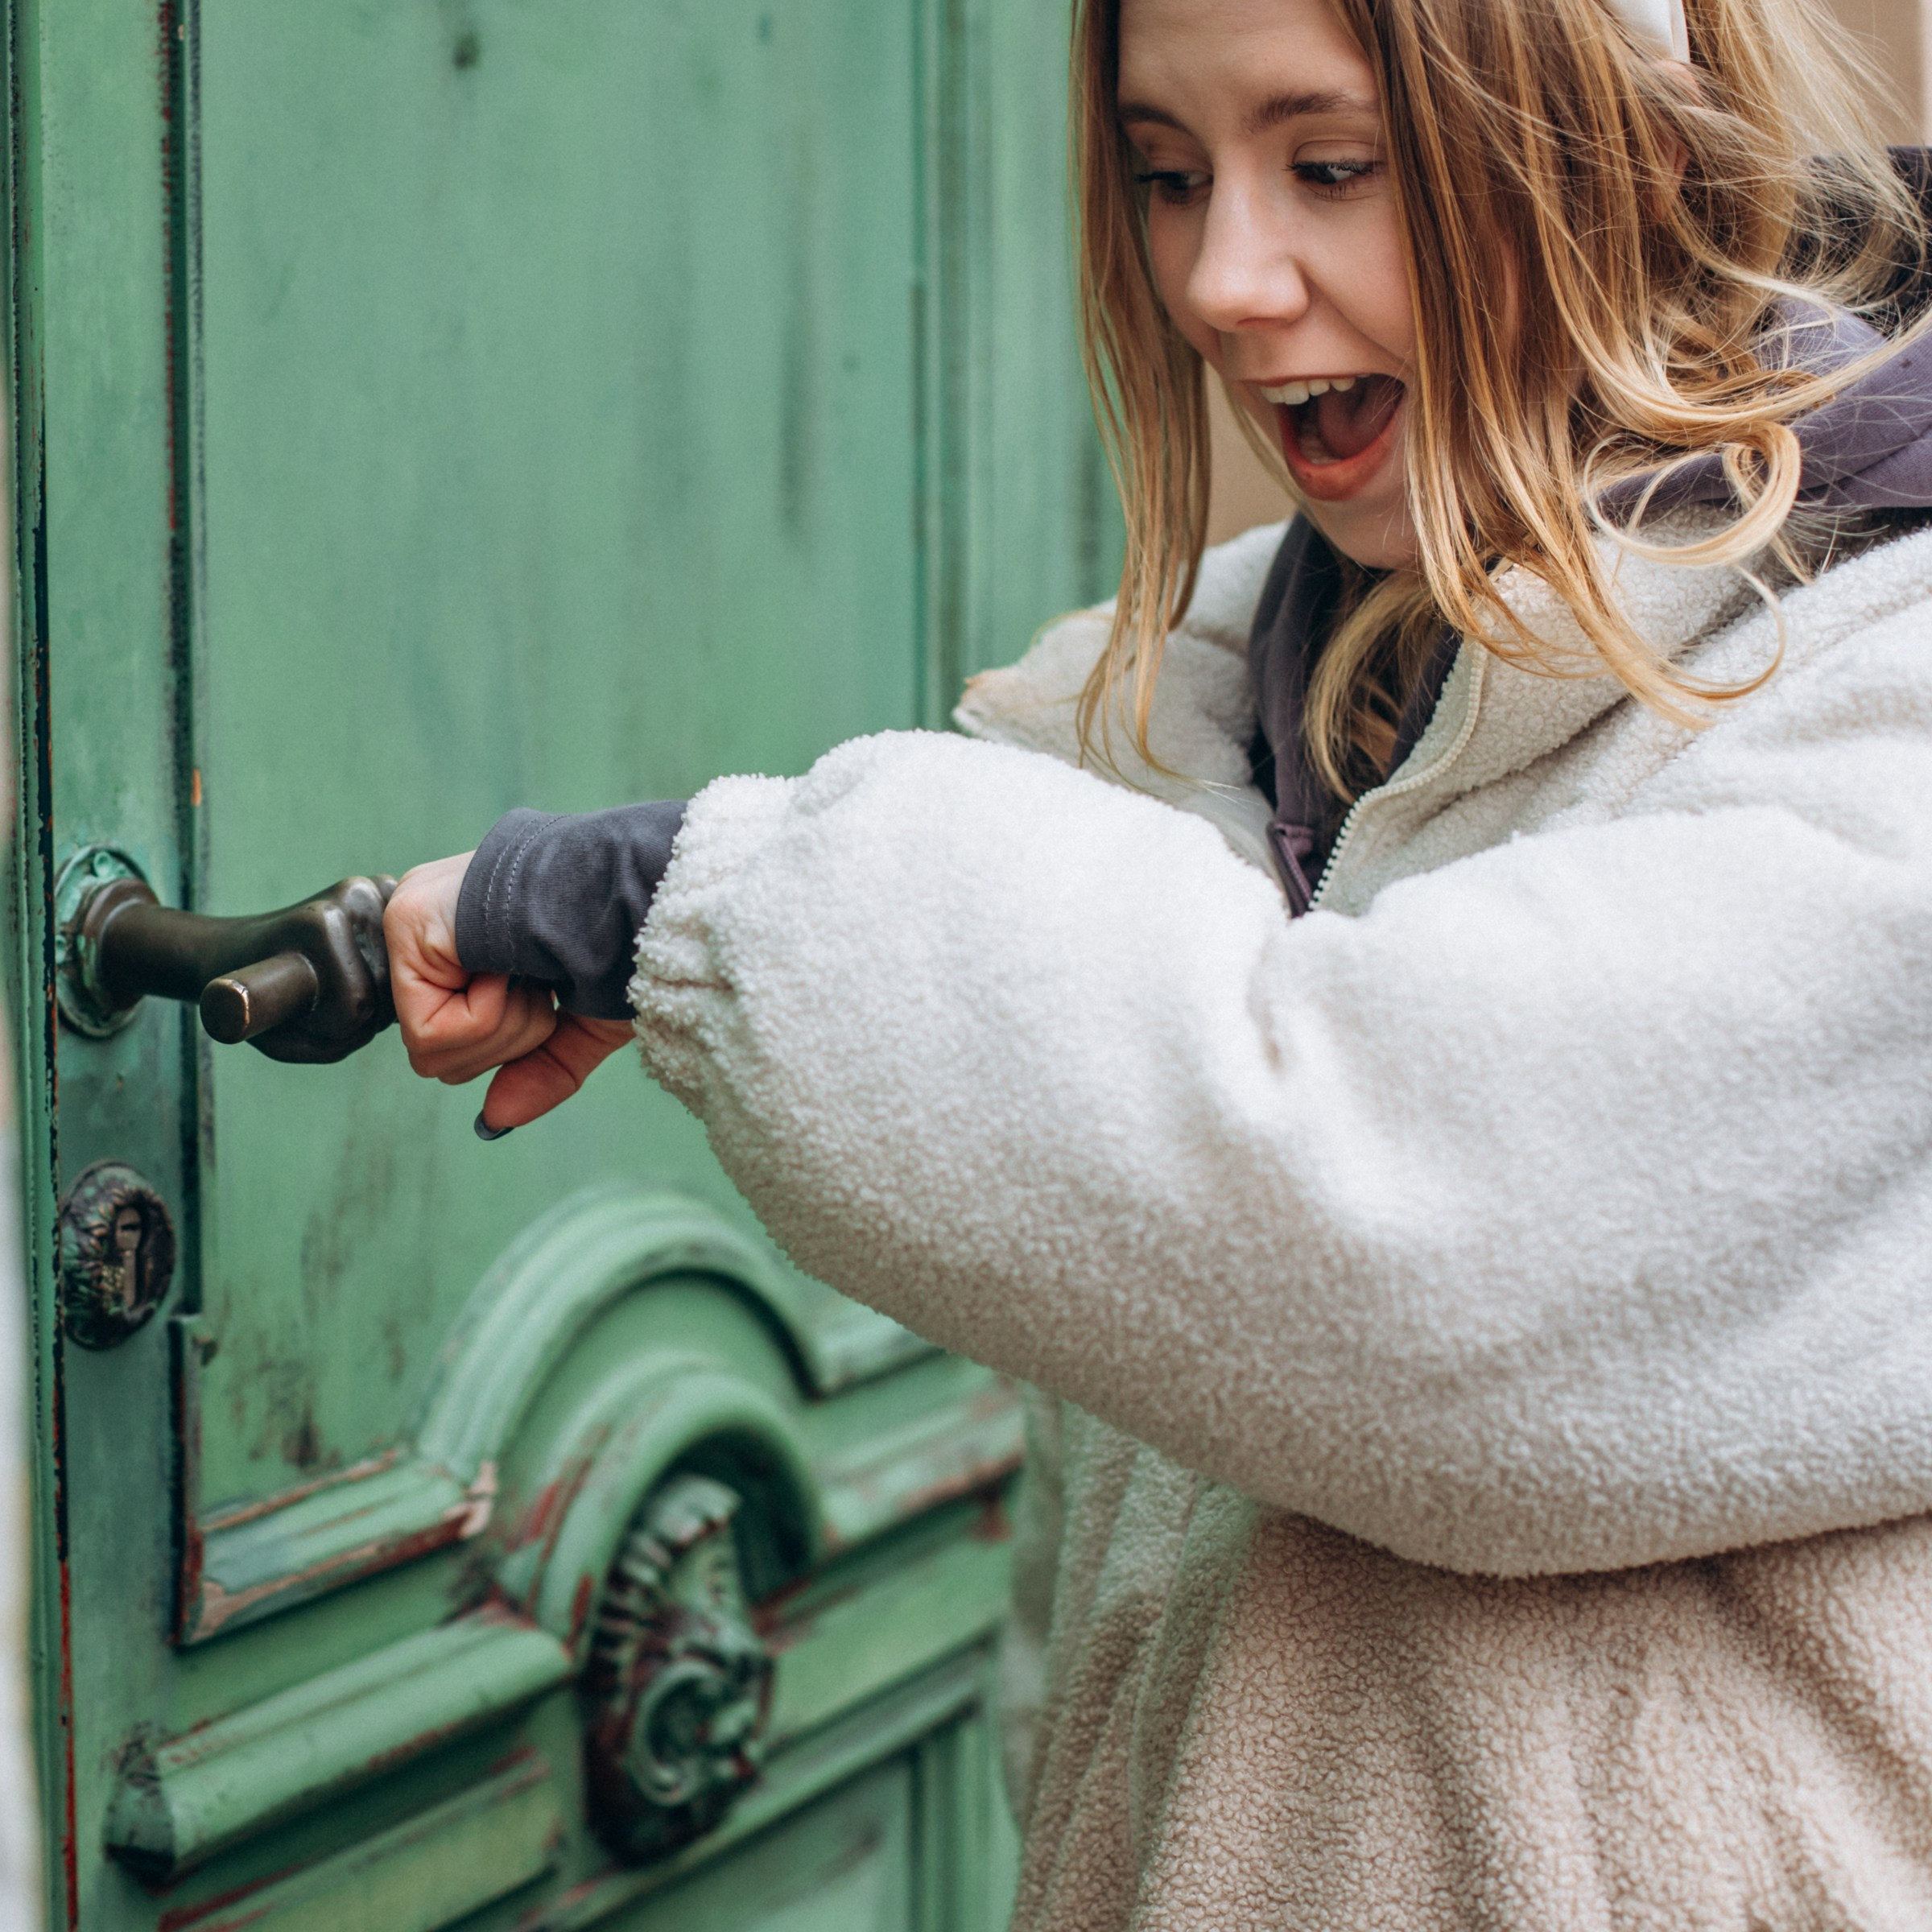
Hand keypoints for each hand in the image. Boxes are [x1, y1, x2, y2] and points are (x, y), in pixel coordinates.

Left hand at [385, 853, 634, 1129]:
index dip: (510, 1038)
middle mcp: (430, 928)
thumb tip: (492, 1121)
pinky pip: (432, 1030)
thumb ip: (540, 1070)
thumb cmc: (625, 940)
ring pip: (433, 1052)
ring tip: (530, 969)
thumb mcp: (585, 1022)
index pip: (454, 1042)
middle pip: (439, 1057)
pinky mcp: (408, 923)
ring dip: (504, 1025)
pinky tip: (510, 967)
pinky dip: (487, 1016)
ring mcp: (412, 920)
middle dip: (509, 1039)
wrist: (636, 898)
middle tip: (542, 981)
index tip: (549, 989)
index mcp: (466, 941)